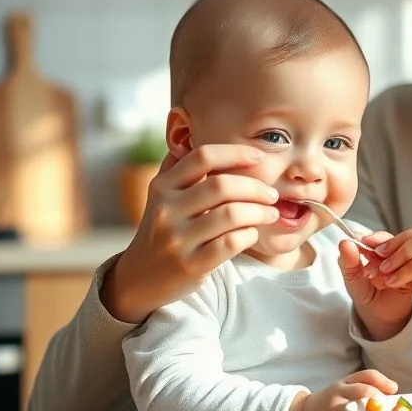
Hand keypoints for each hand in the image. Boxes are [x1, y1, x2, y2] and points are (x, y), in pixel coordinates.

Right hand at [100, 144, 279, 322]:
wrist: (139, 277)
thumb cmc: (161, 228)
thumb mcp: (161, 196)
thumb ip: (177, 167)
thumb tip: (194, 133)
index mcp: (162, 187)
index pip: (203, 157)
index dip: (236, 153)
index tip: (259, 157)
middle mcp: (166, 210)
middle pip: (222, 185)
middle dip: (255, 187)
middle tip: (271, 194)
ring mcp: (177, 239)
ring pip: (231, 214)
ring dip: (259, 211)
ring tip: (270, 213)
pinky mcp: (190, 265)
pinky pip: (230, 243)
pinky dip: (249, 234)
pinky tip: (252, 232)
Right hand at [285, 370, 397, 410]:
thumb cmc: (331, 405)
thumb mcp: (344, 391)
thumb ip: (363, 391)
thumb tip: (394, 400)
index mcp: (345, 383)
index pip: (367, 376)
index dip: (383, 381)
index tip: (394, 390)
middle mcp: (339, 393)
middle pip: (363, 391)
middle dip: (380, 401)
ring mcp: (332, 410)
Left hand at [338, 232, 411, 340]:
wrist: (378, 316)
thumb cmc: (365, 294)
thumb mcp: (351, 278)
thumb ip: (347, 261)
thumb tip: (344, 243)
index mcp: (376, 249)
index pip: (377, 236)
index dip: (372, 238)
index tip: (363, 242)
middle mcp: (392, 253)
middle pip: (393, 242)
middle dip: (379, 251)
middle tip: (368, 270)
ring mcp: (404, 263)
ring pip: (402, 253)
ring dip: (388, 263)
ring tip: (376, 279)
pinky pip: (411, 269)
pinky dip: (398, 274)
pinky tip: (389, 283)